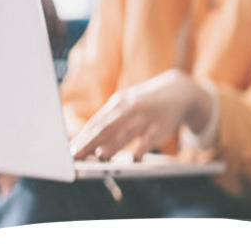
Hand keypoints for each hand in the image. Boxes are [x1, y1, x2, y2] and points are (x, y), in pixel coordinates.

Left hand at [69, 69, 211, 161]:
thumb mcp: (128, 105)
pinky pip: (149, 140)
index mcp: (119, 102)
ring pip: (127, 132)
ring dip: (113, 145)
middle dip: (90, 142)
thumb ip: (110, 121)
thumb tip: (86, 141)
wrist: (179, 92)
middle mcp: (131, 107)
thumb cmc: (145, 102)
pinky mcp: (162, 126)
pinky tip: (134, 159)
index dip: (83, 137)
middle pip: (107, 127)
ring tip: (100, 157)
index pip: (97, 122)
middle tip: (76, 156)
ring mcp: (147, 116)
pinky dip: (141, 149)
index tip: (70, 151)